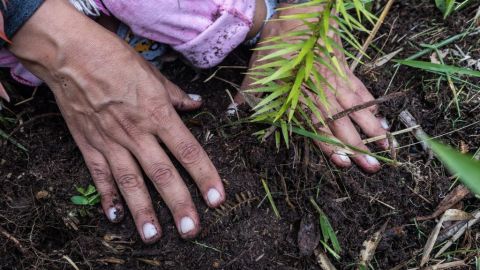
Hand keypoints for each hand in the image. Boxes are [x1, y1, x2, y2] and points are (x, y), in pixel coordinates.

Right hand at [10, 0, 224, 242]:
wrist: (70, 55)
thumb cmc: (115, 58)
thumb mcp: (153, 73)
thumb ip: (176, 95)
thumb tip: (197, 104)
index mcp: (157, 114)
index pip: (188, 151)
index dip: (205, 176)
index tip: (217, 199)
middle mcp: (137, 133)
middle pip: (163, 174)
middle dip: (179, 204)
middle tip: (192, 230)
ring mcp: (111, 141)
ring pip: (131, 182)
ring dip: (143, 211)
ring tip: (154, 236)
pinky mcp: (89, 145)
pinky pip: (100, 176)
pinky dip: (108, 197)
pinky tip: (116, 217)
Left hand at [237, 4, 391, 172]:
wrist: (298, 16)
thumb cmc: (275, 48)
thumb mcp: (257, 72)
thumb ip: (247, 96)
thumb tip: (231, 113)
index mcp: (299, 96)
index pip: (318, 126)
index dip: (331, 146)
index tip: (345, 162)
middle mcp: (322, 92)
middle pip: (343, 123)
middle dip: (359, 146)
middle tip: (373, 166)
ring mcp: (337, 81)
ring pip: (358, 109)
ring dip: (373, 129)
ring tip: (387, 147)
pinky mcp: (346, 70)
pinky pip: (363, 91)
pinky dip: (372, 106)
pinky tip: (381, 120)